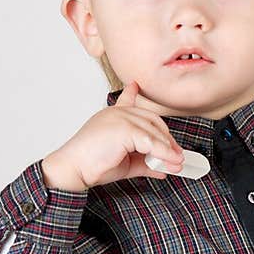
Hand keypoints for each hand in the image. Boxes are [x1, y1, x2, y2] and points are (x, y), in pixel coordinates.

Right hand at [41, 80, 185, 191]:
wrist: (75, 168)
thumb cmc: (93, 165)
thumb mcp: (126, 162)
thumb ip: (145, 162)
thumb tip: (164, 169)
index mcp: (113, 116)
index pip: (126, 101)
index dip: (132, 93)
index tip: (135, 85)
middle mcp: (118, 113)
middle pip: (152, 120)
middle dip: (167, 139)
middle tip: (177, 156)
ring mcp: (121, 118)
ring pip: (154, 132)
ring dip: (169, 150)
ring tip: (177, 165)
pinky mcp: (124, 129)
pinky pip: (151, 142)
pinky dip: (164, 154)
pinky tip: (170, 163)